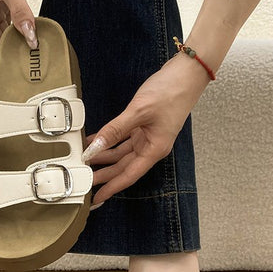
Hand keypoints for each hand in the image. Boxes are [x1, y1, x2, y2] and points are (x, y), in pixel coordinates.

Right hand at [0, 0, 37, 70]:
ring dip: (15, 45)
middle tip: (20, 69)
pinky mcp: (6, 3)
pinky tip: (30, 40)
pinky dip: (21, 32)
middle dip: (6, 54)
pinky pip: (13, 24)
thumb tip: (30, 36)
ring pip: (5, 34)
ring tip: (26, 59)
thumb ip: (20, 12)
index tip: (2, 73)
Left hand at [82, 53, 210, 205]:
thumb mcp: (139, 111)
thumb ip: (115, 130)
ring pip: (121, 154)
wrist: (186, 72)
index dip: (111, 188)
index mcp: (154, 150)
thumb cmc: (171, 91)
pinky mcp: (143, 127)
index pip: (128, 175)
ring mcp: (147, 137)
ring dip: (104, 158)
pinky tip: (94, 142)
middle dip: (104, 175)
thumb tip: (95, 147)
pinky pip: (122, 139)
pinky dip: (108, 141)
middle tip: (85, 182)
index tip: (97, 198)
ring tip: (86, 164)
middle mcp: (151, 147)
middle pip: (123, 167)